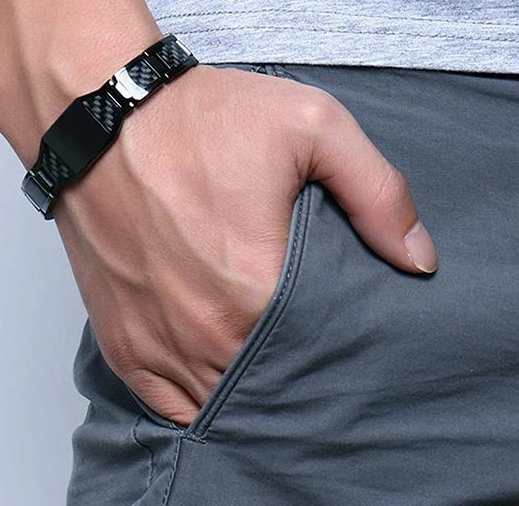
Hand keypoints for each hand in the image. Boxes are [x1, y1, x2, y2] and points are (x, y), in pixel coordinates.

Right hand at [53, 63, 437, 425]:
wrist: (101, 112)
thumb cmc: (197, 118)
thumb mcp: (310, 126)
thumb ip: (376, 192)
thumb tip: (418, 259)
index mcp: (256, 289)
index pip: (323, 359)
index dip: (342, 352)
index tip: (348, 334)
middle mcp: (202, 331)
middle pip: (271, 388)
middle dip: (297, 375)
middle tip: (311, 348)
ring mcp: (155, 341)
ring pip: (219, 405)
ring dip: (247, 392)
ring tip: (269, 365)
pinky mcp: (120, 338)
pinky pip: (165, 404)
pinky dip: (195, 400)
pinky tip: (218, 377)